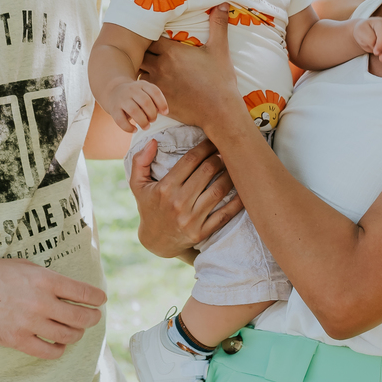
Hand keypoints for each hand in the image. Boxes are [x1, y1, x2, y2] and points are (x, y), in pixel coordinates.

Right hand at [0, 258, 106, 358]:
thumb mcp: (25, 266)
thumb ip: (50, 279)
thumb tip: (74, 291)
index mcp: (45, 279)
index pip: (84, 293)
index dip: (97, 298)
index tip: (100, 300)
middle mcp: (40, 301)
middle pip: (80, 317)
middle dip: (91, 318)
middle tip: (92, 318)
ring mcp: (28, 322)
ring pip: (67, 336)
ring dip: (76, 335)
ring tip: (74, 331)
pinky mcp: (15, 339)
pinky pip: (48, 352)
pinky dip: (58, 350)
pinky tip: (57, 344)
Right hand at [107, 78, 168, 133]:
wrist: (113, 91)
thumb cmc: (135, 96)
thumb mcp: (145, 92)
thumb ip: (154, 101)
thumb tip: (163, 112)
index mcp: (142, 84)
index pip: (155, 91)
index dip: (162, 103)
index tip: (165, 113)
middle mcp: (131, 90)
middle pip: (145, 102)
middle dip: (152, 114)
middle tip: (153, 120)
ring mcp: (121, 99)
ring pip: (134, 111)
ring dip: (143, 122)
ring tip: (146, 126)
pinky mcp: (113, 109)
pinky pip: (121, 120)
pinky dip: (129, 128)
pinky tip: (135, 130)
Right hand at [128, 135, 243, 256]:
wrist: (155, 241)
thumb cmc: (149, 207)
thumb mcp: (137, 185)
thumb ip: (140, 161)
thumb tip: (153, 141)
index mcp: (165, 188)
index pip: (190, 160)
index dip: (205, 146)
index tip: (213, 140)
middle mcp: (178, 203)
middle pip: (207, 171)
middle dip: (220, 157)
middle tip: (226, 150)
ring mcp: (191, 219)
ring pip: (218, 190)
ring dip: (230, 175)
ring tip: (235, 166)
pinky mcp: (202, 232)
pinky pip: (224, 215)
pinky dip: (237, 203)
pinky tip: (244, 191)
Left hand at [139, 5, 242, 131]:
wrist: (220, 111)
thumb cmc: (220, 79)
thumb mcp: (220, 49)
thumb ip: (218, 25)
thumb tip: (224, 4)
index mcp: (173, 52)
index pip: (150, 38)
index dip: (150, 36)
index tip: (153, 34)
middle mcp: (161, 66)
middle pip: (140, 53)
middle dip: (143, 51)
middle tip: (146, 49)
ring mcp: (158, 84)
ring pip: (139, 71)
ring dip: (142, 67)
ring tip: (147, 66)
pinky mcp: (158, 98)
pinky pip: (143, 89)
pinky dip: (144, 84)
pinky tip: (149, 83)